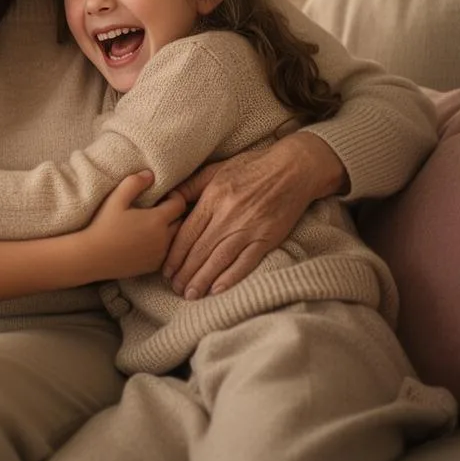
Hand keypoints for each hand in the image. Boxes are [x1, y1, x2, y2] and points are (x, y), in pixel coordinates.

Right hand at [79, 175, 186, 281]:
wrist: (92, 257)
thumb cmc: (102, 226)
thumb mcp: (115, 199)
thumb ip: (134, 183)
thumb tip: (151, 174)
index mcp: (157, 220)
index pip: (180, 204)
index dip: (174, 197)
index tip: (163, 196)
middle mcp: (164, 239)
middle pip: (181, 222)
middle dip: (174, 214)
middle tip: (159, 208)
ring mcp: (160, 255)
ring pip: (176, 239)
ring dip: (170, 230)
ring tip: (154, 224)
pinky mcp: (154, 267)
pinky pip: (167, 253)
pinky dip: (163, 246)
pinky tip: (148, 240)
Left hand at [162, 133, 346, 298]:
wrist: (293, 168)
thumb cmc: (252, 166)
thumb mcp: (216, 169)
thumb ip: (191, 186)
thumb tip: (168, 200)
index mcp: (213, 198)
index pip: (187, 233)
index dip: (174, 255)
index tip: (166, 270)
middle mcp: (228, 215)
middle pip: (200, 250)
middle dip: (185, 272)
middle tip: (174, 288)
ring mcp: (249, 228)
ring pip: (219, 259)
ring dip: (202, 279)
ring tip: (190, 294)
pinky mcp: (267, 237)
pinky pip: (246, 262)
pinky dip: (231, 277)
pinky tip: (217, 289)